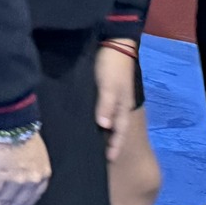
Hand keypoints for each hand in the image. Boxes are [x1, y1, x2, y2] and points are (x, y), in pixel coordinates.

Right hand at [0, 134, 50, 204]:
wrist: (12, 122)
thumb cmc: (22, 132)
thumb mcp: (36, 153)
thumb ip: (30, 167)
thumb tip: (17, 176)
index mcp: (41, 175)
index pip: (31, 198)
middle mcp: (29, 181)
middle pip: (16, 202)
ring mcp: (14, 180)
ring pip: (2, 199)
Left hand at [95, 45, 139, 162]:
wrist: (111, 43)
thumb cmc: (111, 66)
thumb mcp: (109, 86)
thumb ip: (106, 105)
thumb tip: (103, 127)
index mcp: (122, 107)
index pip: (119, 132)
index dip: (114, 146)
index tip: (108, 161)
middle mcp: (117, 106)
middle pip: (113, 129)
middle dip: (107, 143)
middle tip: (96, 157)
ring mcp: (109, 99)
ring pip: (105, 121)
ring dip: (99, 132)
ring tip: (88, 144)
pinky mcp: (100, 91)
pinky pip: (97, 110)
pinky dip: (93, 119)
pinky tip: (83, 122)